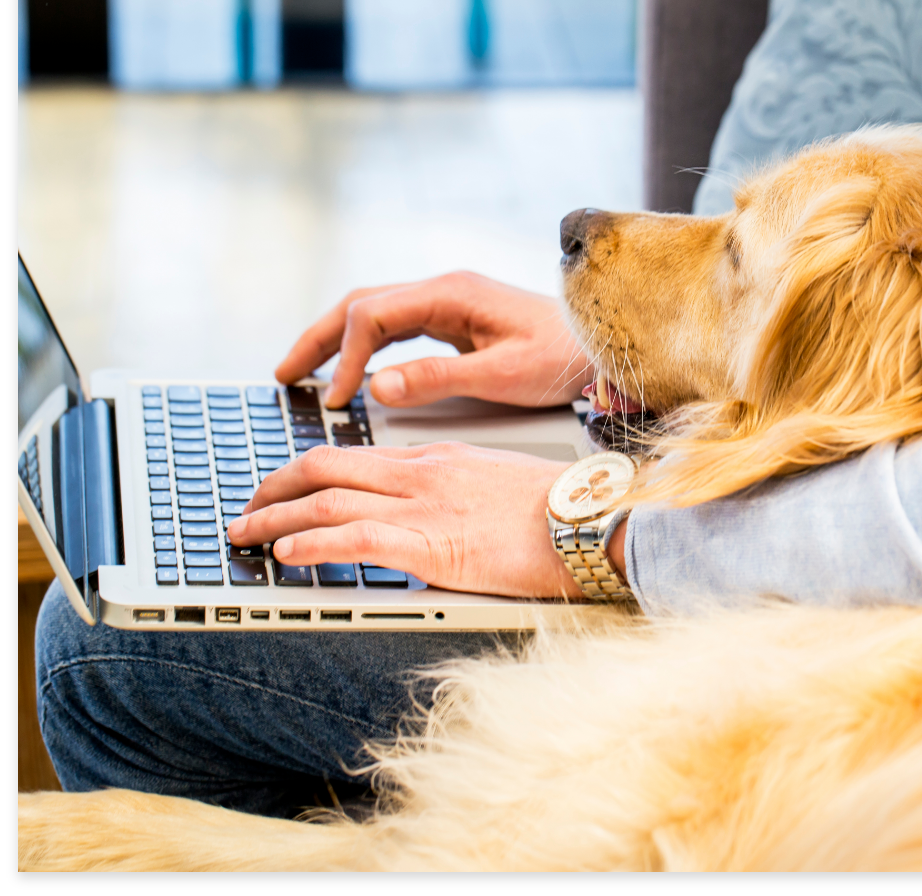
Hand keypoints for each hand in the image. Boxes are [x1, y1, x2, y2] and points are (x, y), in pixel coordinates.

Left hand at [227, 443, 584, 598]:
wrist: (590, 518)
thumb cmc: (553, 505)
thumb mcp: (492, 480)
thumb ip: (451, 488)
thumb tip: (427, 509)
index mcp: (433, 458)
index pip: (351, 456)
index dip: (304, 471)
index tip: (282, 487)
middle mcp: (418, 474)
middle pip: (325, 468)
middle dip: (274, 487)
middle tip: (245, 506)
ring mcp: (423, 507)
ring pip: (328, 501)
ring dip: (275, 518)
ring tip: (242, 533)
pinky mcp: (433, 547)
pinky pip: (357, 539)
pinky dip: (313, 544)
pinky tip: (285, 554)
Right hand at [275, 271, 590, 409]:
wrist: (598, 348)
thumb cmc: (561, 357)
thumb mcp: (503, 373)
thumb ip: (438, 378)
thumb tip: (376, 386)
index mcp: (450, 294)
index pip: (373, 315)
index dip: (345, 356)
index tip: (336, 396)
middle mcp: (442, 291)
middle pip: (361, 305)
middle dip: (319, 338)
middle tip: (284, 373)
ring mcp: (446, 303)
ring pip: (373, 314)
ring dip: (335, 341)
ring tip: (301, 372)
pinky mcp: (453, 321)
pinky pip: (395, 328)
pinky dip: (364, 348)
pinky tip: (352, 369)